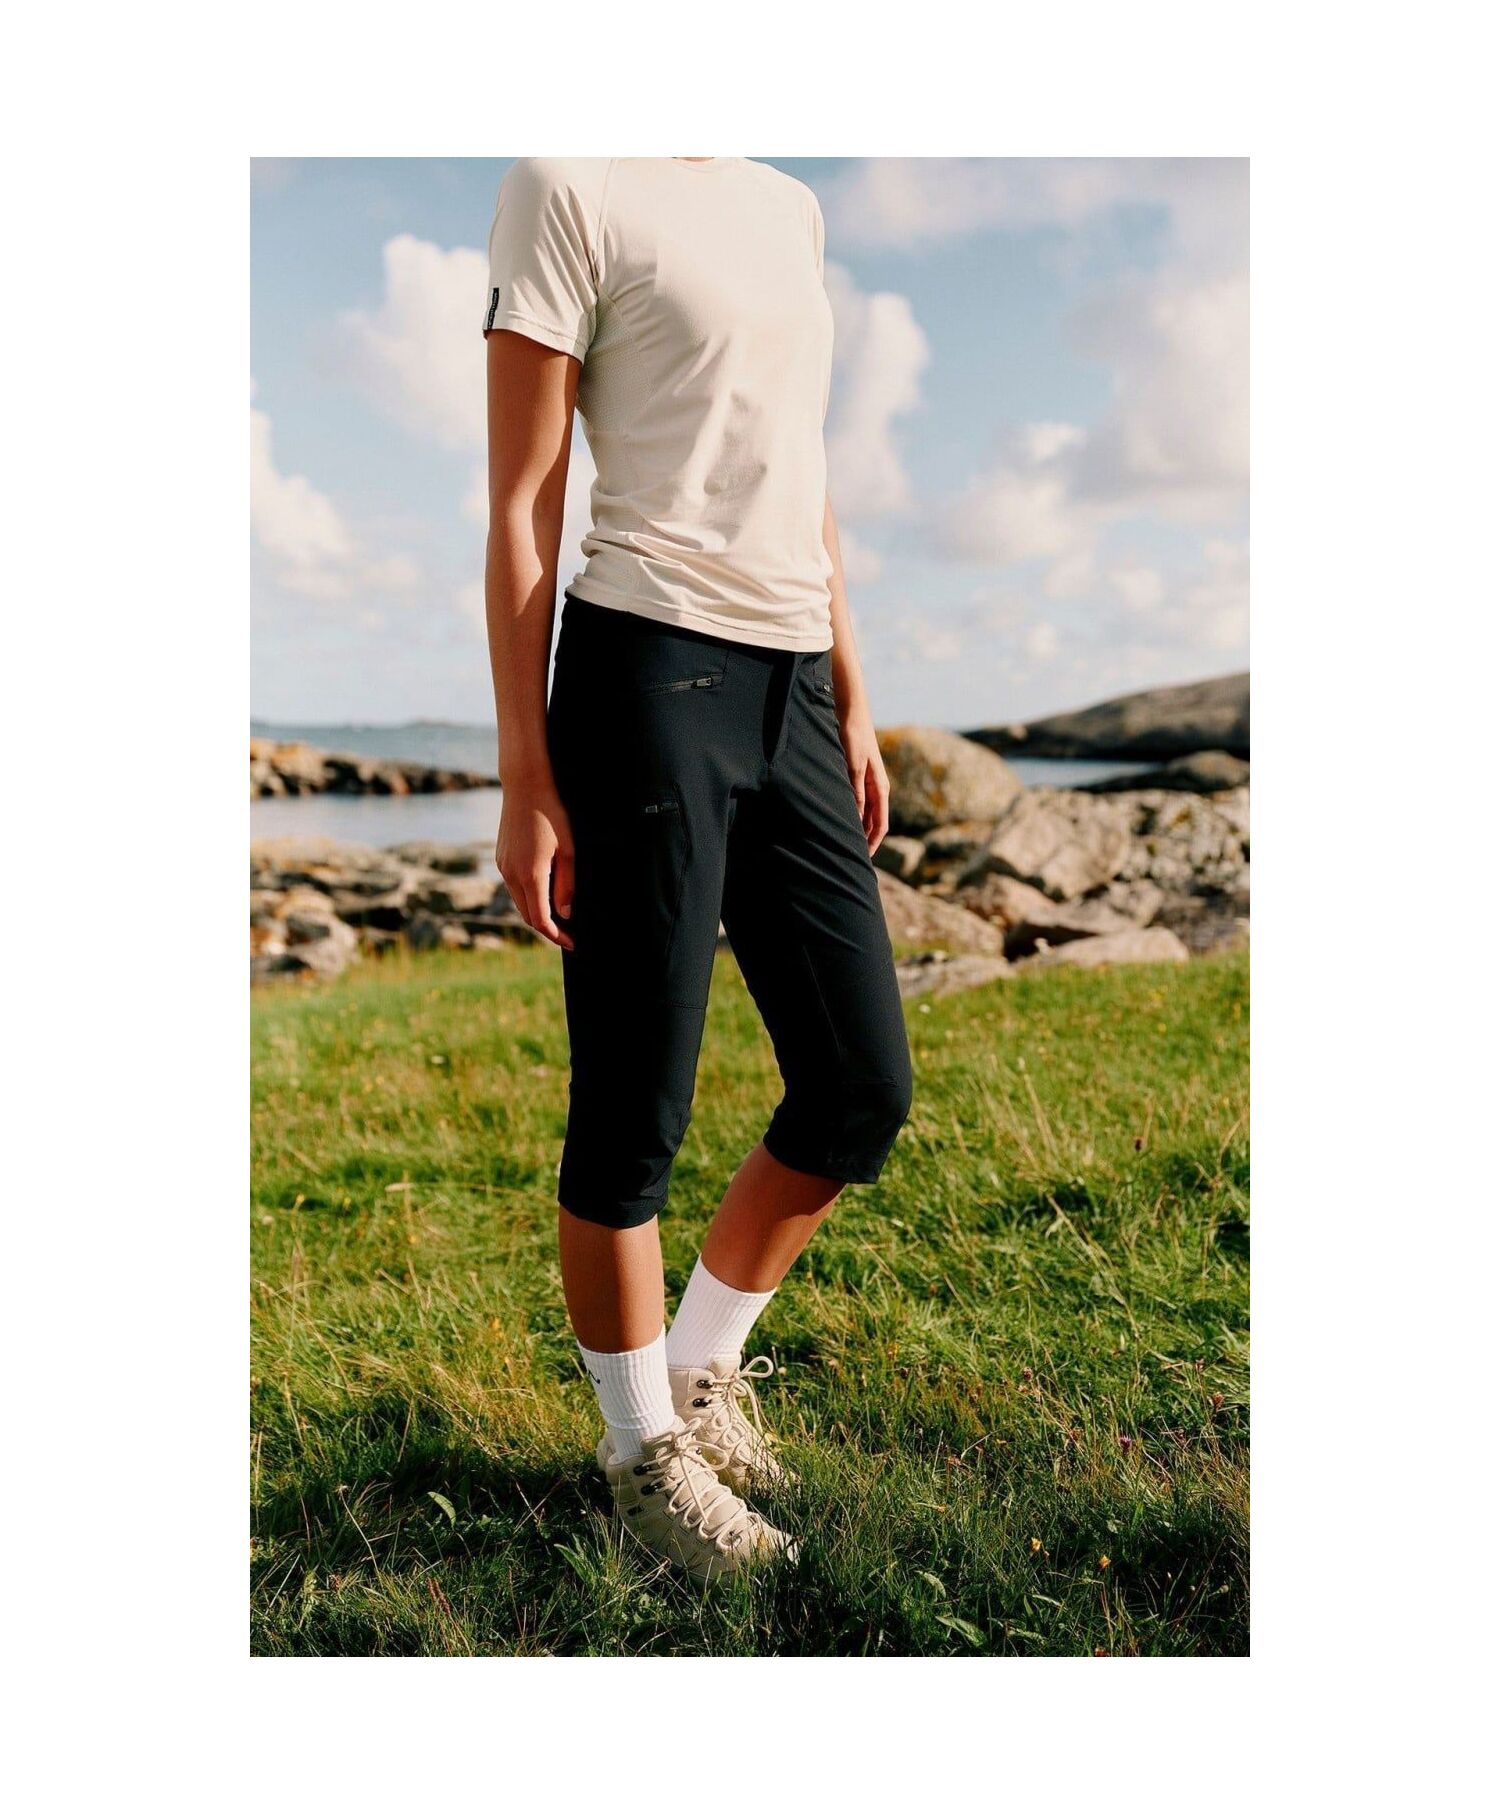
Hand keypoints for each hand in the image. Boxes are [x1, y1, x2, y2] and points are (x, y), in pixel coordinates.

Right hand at [496, 774, 574, 948]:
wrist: (525, 786)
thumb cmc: (553, 815)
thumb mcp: (569, 850)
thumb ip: (567, 885)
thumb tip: (564, 913)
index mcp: (530, 875)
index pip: (541, 920)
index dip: (557, 936)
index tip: (572, 943)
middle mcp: (511, 874)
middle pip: (527, 915)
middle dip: (547, 929)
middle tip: (568, 933)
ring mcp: (503, 866)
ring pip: (519, 902)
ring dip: (536, 912)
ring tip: (558, 916)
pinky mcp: (501, 858)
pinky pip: (514, 886)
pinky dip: (528, 897)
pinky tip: (544, 893)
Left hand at [838, 708, 889, 854]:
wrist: (851, 712)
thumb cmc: (853, 738)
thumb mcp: (852, 767)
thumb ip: (855, 793)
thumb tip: (855, 821)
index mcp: (880, 788)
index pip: (880, 824)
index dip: (872, 844)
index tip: (862, 860)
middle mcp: (876, 788)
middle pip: (872, 822)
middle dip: (864, 840)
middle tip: (850, 857)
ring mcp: (867, 782)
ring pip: (864, 813)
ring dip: (856, 829)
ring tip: (842, 843)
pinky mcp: (856, 776)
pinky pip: (856, 802)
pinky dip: (849, 814)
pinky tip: (837, 820)